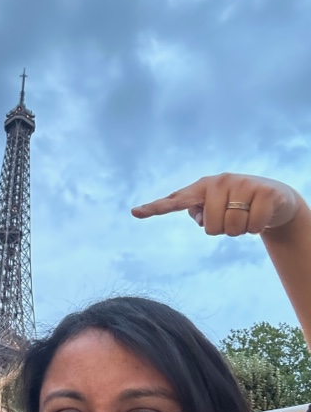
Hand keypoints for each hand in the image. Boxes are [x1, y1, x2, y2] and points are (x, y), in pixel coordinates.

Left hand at [131, 172, 301, 235]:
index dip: (155, 208)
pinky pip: (253, 226)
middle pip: (210, 227)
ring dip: (241, 229)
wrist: (275, 198)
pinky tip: (260, 216)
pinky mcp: (263, 191)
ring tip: (246, 215)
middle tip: (233, 217)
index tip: (135, 212)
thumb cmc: (237, 206)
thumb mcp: (215, 209)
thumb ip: (200, 213)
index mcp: (201, 188)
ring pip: (231, 229)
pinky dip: (257, 228)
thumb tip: (199, 217)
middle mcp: (219, 182)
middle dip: (222, 230)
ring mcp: (241, 184)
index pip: (175, 201)